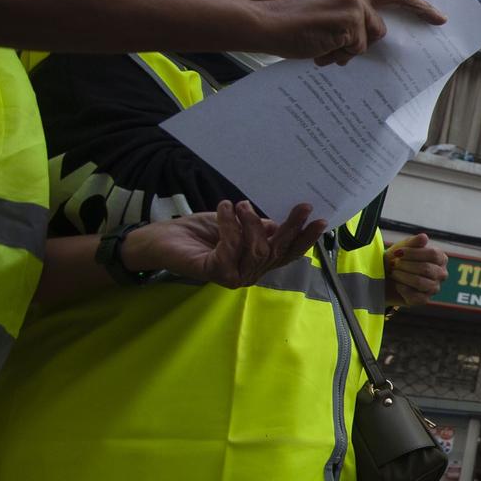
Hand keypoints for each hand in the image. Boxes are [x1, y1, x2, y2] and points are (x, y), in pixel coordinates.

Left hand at [123, 201, 325, 287]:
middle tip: (301, 206)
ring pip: (258, 249)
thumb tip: (280, 222)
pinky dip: (229, 223)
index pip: (287, 254)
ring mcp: (233, 276)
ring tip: (240, 204)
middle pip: (278, 252)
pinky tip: (224, 208)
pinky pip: (232, 246)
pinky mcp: (215, 273)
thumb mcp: (236, 224)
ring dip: (250, 222)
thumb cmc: (197, 232)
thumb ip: (259, 228)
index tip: (320, 220)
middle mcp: (249, 274)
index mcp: (257, 262)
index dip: (305, 239)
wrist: (160, 239)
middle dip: (292, 227)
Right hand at [250, 0, 444, 65]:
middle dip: (393, 29)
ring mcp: (353, 4)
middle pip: (383, 21)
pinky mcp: (349, 21)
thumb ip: (351, 13)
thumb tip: (377, 33)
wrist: (264, 24)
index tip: (437, 15)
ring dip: (350, 49)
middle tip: (437, 21)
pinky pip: (356, 48)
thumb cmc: (293, 23)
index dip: (416, 3)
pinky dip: (340, 54)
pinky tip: (320, 48)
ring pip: (369, 39)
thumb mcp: (327, 9)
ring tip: (324, 46)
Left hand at [384, 232, 447, 308]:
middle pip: (426, 269)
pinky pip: (416, 296)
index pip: (433, 254)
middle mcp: (441, 273)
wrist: (383, 277)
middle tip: (394, 264)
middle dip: (406, 266)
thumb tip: (424, 237)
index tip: (398, 253)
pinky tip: (397, 285)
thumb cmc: (397, 260)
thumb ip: (413, 242)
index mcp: (440, 258)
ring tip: (394, 273)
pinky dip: (403, 289)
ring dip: (403, 277)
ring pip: (421, 283)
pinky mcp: (424, 300)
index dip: (414, 253)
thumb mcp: (403, 247)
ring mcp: (434, 288)